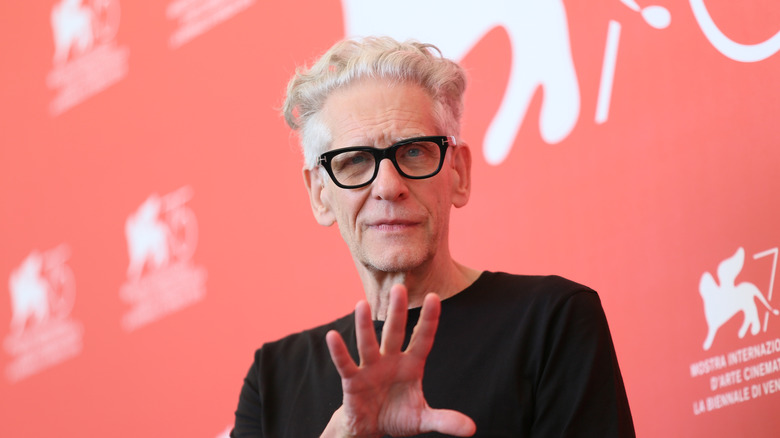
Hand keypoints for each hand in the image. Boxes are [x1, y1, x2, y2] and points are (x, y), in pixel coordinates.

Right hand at [321, 284, 475, 437]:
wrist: (371, 428)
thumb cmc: (398, 416)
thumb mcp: (423, 419)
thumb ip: (445, 420)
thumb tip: (472, 429)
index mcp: (411, 365)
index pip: (423, 339)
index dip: (429, 320)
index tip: (434, 297)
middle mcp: (391, 361)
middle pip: (395, 333)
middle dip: (397, 311)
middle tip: (399, 287)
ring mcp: (371, 368)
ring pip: (368, 344)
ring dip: (364, 326)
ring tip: (362, 305)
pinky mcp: (352, 381)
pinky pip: (345, 364)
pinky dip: (339, 352)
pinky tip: (332, 336)